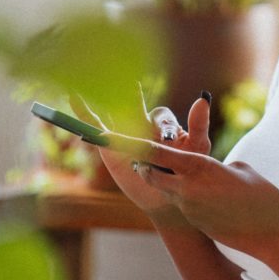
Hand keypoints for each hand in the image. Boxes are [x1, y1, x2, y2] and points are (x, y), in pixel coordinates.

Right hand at [69, 91, 210, 218]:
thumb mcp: (198, 146)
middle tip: (133, 95)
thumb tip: (203, 97)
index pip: (162, 117)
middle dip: (134, 102)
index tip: (169, 139)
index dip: (165, 126)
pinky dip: (85, 114)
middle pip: (137, 108)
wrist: (170, 196)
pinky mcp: (110, 146)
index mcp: (164, 124)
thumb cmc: (187, 169)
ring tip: (89, 83)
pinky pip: (97, 127)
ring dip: (103, 97)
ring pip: (114, 113)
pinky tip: (75, 98)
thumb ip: (199, 124)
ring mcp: (125, 134)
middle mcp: (143, 125)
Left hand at [114, 137, 278, 256]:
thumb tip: (206, 170)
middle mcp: (188, 190)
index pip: (159, 154)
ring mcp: (190, 209)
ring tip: (183, 172)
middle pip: (151, 175)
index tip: (120, 137)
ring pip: (168, 190)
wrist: (271, 234)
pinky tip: (209, 196)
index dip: (138, 145)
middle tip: (141, 156)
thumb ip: (217, 166)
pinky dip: (187, 196)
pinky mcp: (196, 223)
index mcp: (200, 168)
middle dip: (145, 165)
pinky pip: (184, 204)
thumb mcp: (241, 169)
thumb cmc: (262, 196)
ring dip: (169, 181)